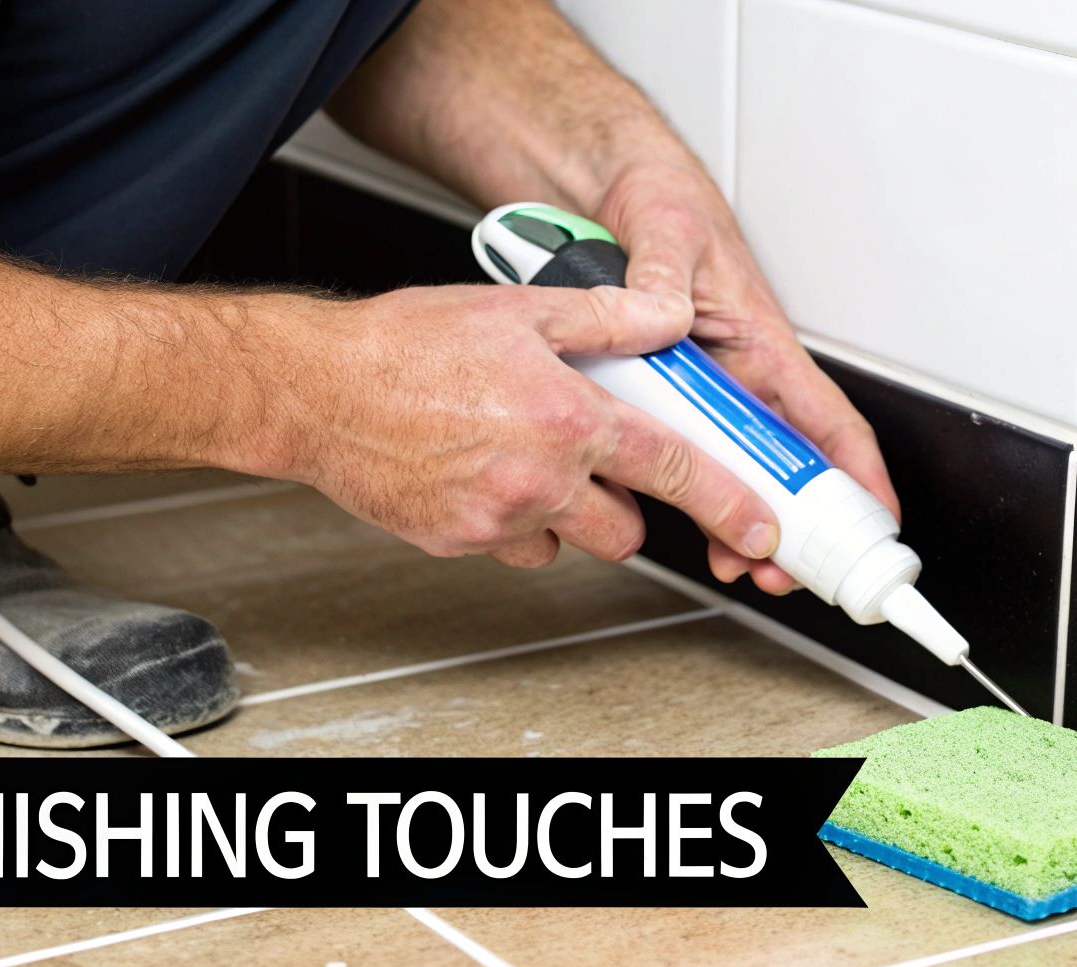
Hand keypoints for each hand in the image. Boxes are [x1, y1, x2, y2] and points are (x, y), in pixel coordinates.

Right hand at [251, 285, 781, 569]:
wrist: (315, 391)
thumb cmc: (402, 347)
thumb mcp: (518, 308)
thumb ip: (608, 317)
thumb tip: (669, 319)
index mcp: (567, 418)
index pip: (675, 470)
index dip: (730, 502)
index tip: (761, 526)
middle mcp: (539, 478)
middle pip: (629, 530)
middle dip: (628, 506)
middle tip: (599, 462)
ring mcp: (498, 519)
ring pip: (572, 541)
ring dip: (572, 513)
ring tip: (532, 458)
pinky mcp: (460, 543)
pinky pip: (517, 547)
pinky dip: (519, 523)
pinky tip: (490, 476)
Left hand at [594, 160, 900, 593]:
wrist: (620, 191)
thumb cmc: (665, 205)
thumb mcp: (665, 233)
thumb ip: (661, 275)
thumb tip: (662, 311)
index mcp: (762, 342)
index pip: (826, 419)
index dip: (858, 474)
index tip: (876, 520)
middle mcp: (746, 373)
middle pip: (790, 464)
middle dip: (800, 524)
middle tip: (790, 570)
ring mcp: (713, 389)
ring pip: (746, 469)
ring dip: (748, 518)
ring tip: (741, 565)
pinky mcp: (678, 393)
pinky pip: (696, 453)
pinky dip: (699, 494)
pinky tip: (691, 525)